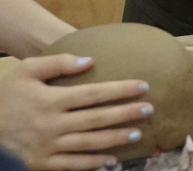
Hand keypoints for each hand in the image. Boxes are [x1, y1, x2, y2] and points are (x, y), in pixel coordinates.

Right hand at [0, 54, 151, 170]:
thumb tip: (89, 61)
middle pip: (97, 119)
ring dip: (115, 139)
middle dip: (126, 114)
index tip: (144, 86)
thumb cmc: (9, 94)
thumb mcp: (27, 70)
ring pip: (89, 143)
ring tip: (138, 134)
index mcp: (50, 100)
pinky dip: (93, 164)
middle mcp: (51, 124)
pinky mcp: (41, 163)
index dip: (120, 90)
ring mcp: (47, 146)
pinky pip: (72, 165)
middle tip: (149, 109)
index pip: (93, 94)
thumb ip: (57, 62)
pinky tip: (112, 160)